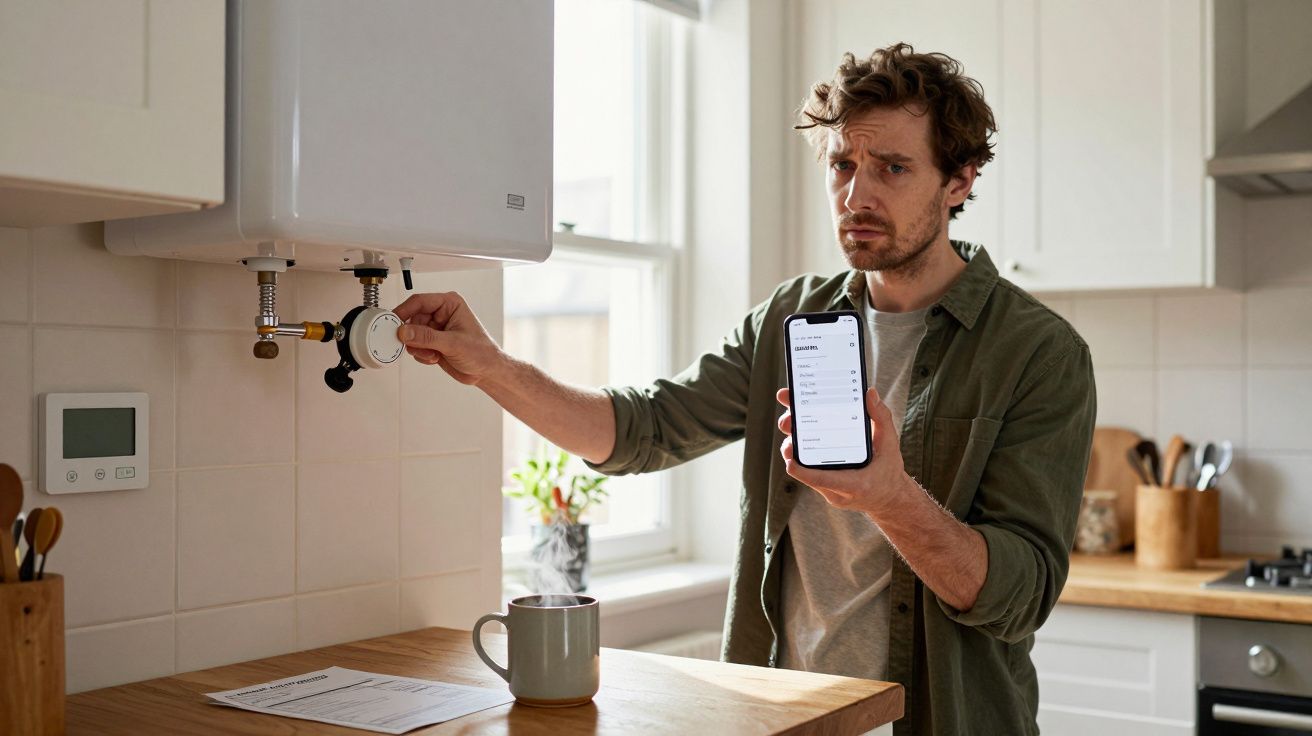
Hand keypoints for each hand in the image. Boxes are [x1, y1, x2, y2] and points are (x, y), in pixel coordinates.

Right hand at [392, 292, 503, 384]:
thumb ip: (427, 337)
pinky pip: (415, 346)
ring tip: (432, 354)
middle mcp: (441, 314)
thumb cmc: (482, 352)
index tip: (393, 322)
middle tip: (418, 347)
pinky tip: (434, 358)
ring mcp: (435, 329)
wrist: (486, 372)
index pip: (419, 302)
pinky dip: (421, 354)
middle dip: (413, 336)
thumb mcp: (453, 343)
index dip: (404, 311)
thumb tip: (405, 332)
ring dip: (418, 347)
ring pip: (411, 334)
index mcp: (450, 304)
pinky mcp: (432, 342)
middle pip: (412, 319)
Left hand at [776, 386, 913, 516]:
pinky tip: (798, 430)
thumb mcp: (890, 444)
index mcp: (855, 484)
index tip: (789, 459)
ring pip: (803, 470)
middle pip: (807, 471)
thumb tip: (869, 393)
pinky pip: (807, 471)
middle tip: (788, 421)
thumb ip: (881, 418)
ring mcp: (827, 491)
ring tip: (789, 421)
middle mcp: (837, 491)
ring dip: (794, 447)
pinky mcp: (822, 487)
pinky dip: (802, 452)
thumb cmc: (888, 470)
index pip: (825, 480)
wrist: (887, 497)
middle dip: (792, 448)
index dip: (804, 472)